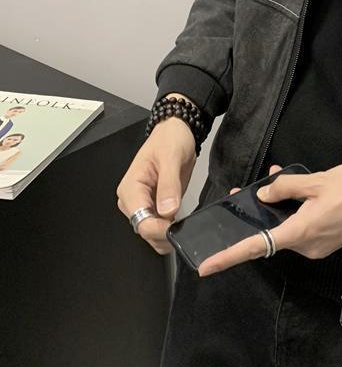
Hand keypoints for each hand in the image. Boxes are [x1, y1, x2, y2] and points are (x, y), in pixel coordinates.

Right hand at [116, 96, 196, 253]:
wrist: (177, 131)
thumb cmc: (170, 139)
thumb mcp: (172, 158)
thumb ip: (169, 184)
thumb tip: (167, 210)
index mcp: (131, 188)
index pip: (140, 221)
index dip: (159, 230)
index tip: (176, 230)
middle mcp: (133, 199)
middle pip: (145, 230)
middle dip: (164, 235)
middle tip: (186, 230)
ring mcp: (144, 204)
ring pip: (152, 232)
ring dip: (168, 234)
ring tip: (186, 226)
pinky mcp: (156, 205)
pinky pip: (161, 225)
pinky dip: (172, 228)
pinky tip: (183, 224)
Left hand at [197, 162, 341, 275]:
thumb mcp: (319, 180)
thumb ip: (286, 188)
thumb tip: (263, 196)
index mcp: (302, 231)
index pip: (258, 247)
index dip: (230, 257)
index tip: (207, 266)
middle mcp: (308, 245)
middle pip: (271, 235)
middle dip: (256, 216)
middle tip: (241, 193)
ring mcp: (319, 245)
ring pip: (287, 229)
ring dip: (277, 211)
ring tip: (275, 180)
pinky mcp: (328, 240)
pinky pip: (301, 229)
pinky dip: (293, 213)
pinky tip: (296, 190)